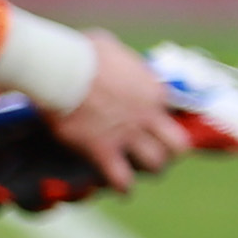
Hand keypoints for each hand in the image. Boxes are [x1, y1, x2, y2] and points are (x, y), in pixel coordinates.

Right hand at [51, 32, 185, 191]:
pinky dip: (123, 186)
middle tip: (158, 150)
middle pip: (179, 145)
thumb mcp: (112, 48)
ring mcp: (128, 135)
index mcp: (154, 90)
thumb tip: (115, 60)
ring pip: (155, 164)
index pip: (176, 113)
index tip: (157, 123)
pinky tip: (121, 188)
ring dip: (149, 168)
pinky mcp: (103, 150)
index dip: (167, 120)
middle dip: (171, 151)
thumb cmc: (80, 52)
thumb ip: (122, 62)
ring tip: (138, 168)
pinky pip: (122, 179)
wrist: (59, 68)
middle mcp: (148, 116)